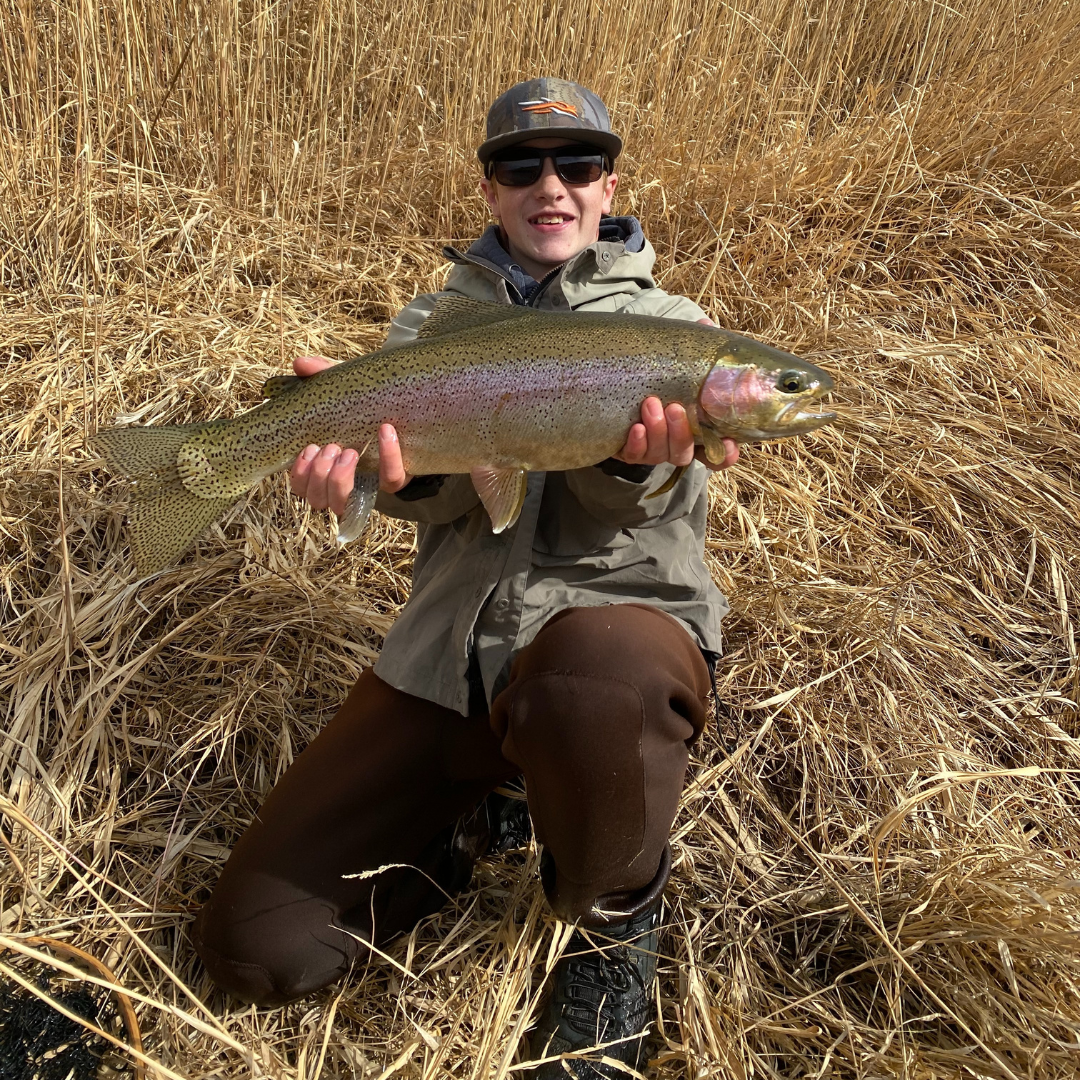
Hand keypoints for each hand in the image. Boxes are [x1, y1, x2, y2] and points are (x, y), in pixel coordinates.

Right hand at [287, 356, 410, 514]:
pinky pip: (391, 481)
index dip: (299, 474)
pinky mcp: (396, 479)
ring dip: (340, 481)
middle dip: (320, 476)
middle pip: (317, 500)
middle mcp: (342, 483)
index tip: (309, 448)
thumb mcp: (341, 390)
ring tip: (350, 452)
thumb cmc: (364, 406)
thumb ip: (321, 375)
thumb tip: (299, 363)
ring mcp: (369, 484)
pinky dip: (388, 458)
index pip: (299, 486)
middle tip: (333, 448)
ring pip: (342, 505)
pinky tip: (386, 433)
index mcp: (323, 465)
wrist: (408, 411)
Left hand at [612, 317, 738, 471]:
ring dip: (658, 431)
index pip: (719, 454)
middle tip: (673, 407)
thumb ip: (697, 351)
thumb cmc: (661, 375)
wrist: (621, 382)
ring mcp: (653, 449)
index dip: (726, 454)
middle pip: (685, 453)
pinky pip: (635, 455)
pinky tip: (635, 428)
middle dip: (680, 432)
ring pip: (661, 454)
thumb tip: (707, 326)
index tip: (728, 442)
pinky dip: (636, 444)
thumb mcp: (680, 363)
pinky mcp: (630, 451)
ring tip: (650, 404)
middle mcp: (676, 444)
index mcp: (697, 429)